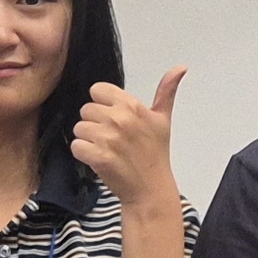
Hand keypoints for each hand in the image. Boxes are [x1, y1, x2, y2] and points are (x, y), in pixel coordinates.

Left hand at [72, 67, 187, 212]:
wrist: (151, 189)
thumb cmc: (155, 154)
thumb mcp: (163, 120)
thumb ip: (167, 91)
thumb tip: (181, 67)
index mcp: (133, 106)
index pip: (97, 90)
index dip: (102, 104)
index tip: (113, 119)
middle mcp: (120, 119)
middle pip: (86, 110)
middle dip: (95, 124)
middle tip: (111, 138)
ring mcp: (108, 138)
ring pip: (79, 128)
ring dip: (88, 139)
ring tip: (105, 149)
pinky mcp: (98, 156)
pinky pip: (76, 146)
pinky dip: (83, 154)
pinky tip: (98, 159)